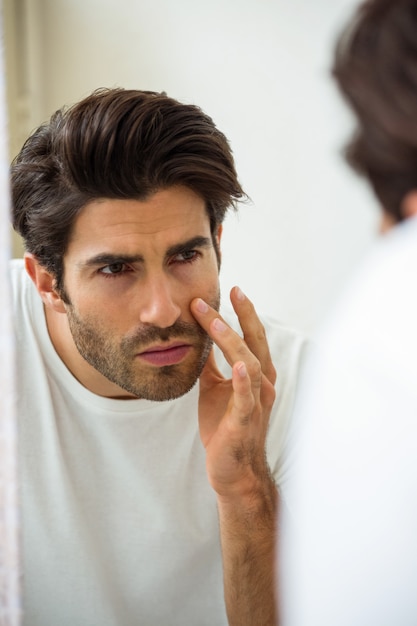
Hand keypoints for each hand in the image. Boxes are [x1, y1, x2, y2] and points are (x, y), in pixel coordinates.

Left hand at [190, 287, 276, 500]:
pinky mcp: (243, 422)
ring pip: (251, 365)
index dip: (244, 313)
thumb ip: (211, 364)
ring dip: (234, 341)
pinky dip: (243, 381)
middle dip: (244, 316)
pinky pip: (246, 399)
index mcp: (254, 375)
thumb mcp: (214, 388)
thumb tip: (200, 338)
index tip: (233, 289)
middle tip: (231, 292)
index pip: (251, 337)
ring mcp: (255, 403)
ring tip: (217, 321)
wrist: (233, 471)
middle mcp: (261, 385)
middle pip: (256, 343)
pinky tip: (237, 364)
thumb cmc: (225, 428)